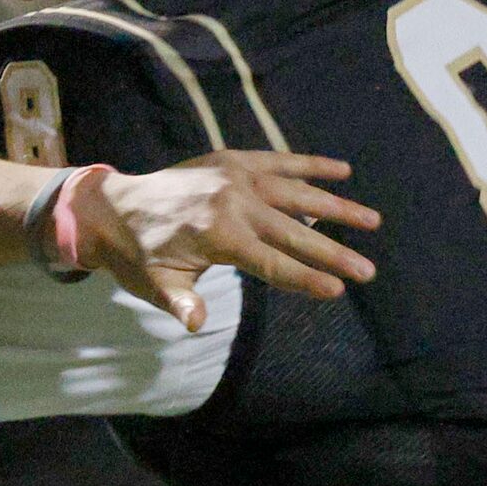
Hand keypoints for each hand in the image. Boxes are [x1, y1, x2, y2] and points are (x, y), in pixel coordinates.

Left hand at [76, 153, 379, 329]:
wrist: (114, 207)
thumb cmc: (138, 255)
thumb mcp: (155, 285)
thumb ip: (181, 302)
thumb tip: (195, 325)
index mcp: (218, 235)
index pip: (272, 263)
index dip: (305, 279)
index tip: (338, 291)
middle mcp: (233, 203)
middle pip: (294, 232)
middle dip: (334, 253)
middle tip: (368, 271)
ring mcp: (236, 177)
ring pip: (297, 194)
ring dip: (336, 208)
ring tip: (372, 221)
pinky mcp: (234, 160)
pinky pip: (281, 162)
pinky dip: (312, 165)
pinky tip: (344, 172)